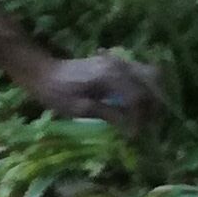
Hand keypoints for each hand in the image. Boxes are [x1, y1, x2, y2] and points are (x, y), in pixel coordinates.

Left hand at [30, 51, 166, 129]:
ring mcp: (121, 61)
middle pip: (152, 82)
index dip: (140, 118)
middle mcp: (120, 65)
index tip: (134, 135)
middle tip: (145, 125)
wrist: (44, 73)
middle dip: (153, 105)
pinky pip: (142, 73)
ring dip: (153, 95)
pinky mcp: (118, 63)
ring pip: (151, 74)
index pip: (137, 97)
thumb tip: (130, 128)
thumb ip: (107, 114)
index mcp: (110, 76)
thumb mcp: (78, 109)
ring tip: (144, 115)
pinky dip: (147, 88)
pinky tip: (138, 103)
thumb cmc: (57, 93)